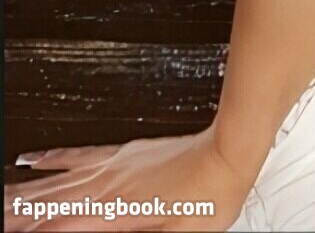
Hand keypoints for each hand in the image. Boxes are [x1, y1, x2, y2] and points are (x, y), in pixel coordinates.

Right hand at [4, 125, 254, 231]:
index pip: (63, 225)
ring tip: (3, 197)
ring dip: (26, 190)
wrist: (230, 151)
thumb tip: (108, 231)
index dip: (33, 229)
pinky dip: (53, 159)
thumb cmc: (212, 198)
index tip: (7, 228)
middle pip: (51, 202)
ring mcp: (116, 165)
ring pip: (59, 180)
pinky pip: (79, 156)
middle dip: (18, 210)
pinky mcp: (125, 153)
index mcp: (120, 211)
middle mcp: (110, 185)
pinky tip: (36, 159)